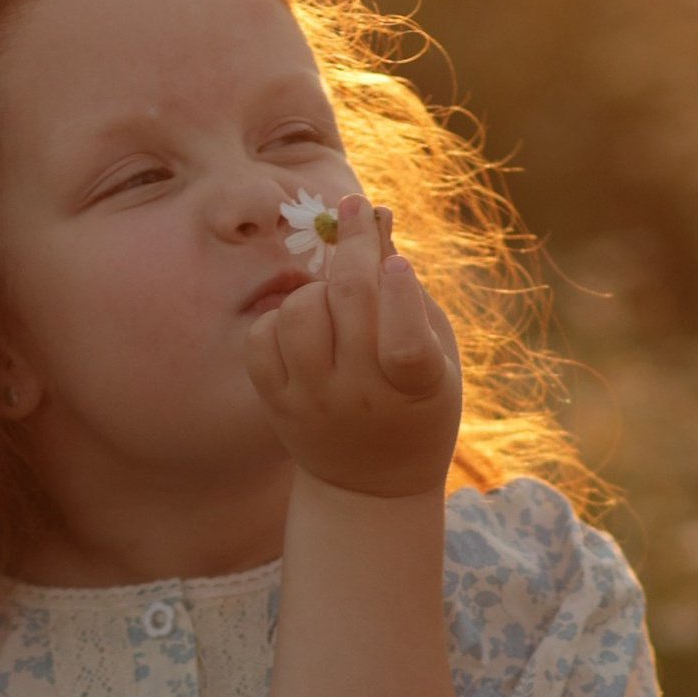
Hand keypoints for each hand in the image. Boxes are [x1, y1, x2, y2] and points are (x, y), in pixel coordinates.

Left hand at [244, 193, 461, 498]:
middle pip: (349, 300)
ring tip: (333, 298)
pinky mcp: (276, 403)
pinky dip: (280, 318)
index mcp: (418, 388)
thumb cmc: (415, 400)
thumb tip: (375, 214)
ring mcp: (314, 401)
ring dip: (316, 288)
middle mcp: (362, 397)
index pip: (404, 342)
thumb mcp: (434, 350)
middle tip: (353, 211)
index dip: (400, 292)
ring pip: (299, 311)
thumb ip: (408, 289)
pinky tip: (303, 326)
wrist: (373, 485)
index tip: (397, 260)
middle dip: (352, 241)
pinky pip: (263, 335)